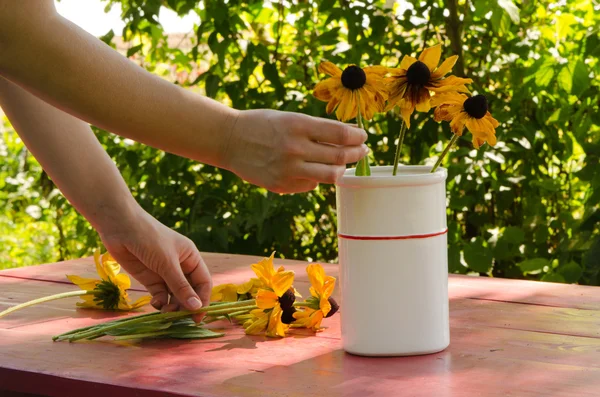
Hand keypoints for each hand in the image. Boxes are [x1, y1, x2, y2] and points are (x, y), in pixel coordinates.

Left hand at [97, 206, 211, 322]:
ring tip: (166, 313)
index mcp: (191, 258)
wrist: (120, 226)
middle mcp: (180, 267)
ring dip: (172, 306)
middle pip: (189, 291)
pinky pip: (160, 295)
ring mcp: (164, 273)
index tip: (198, 317)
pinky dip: (160, 302)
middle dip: (186, 305)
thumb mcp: (167, 263)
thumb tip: (197, 307)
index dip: (203, 299)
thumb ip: (181, 287)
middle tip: (180, 320)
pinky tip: (156, 305)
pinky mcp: (150, 278)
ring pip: (174, 296)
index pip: (203, 283)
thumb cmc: (149, 239)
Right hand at [223, 109, 368, 192]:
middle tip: (362, 151)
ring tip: (342, 164)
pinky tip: (311, 170)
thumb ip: (320, 128)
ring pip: (330, 175)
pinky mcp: (281, 185)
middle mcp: (294, 148)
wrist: (230, 140)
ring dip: (341, 169)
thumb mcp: (291, 118)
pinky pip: (311, 185)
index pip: (340, 134)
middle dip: (357, 154)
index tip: (363, 137)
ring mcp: (288, 170)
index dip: (358, 137)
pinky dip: (316, 178)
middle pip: (340, 157)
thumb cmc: (263, 125)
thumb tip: (352, 133)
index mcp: (298, 125)